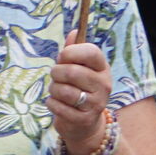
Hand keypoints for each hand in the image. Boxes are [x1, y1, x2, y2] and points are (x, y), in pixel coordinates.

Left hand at [47, 40, 114, 154]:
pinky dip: (51, 103)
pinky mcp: (85, 119)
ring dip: (53, 89)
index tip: (62, 57)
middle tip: (56, 77)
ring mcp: (96, 103)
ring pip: (63, 90)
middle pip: (71, 72)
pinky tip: (57, 103)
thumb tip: (74, 31)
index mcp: (102, 68)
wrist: (83, 122)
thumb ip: (73, 50)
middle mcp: (104, 85)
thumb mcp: (77, 67)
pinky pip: (58, 106)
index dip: (71, 52)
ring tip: (57, 91)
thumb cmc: (77, 88)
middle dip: (56, 73)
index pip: (91, 52)